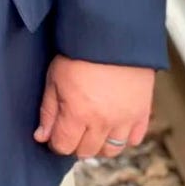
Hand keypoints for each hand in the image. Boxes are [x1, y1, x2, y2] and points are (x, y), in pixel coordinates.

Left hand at [33, 55, 153, 157]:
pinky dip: (124, 136)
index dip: (56, 142)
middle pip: (87, 151)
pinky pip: (134, 139)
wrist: (113, 34)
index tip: (56, 132)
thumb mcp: (54, 78)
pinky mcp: (142, 112)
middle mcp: (102, 122)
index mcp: (77, 114)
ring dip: (100, 144)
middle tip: (74, 128)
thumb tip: (42, 136)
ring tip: (94, 128)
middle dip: (76, 143)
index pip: (64, 146)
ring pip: (112, 150)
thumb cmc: (79, 53)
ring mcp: (125, 119)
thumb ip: (48, 111)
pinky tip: (114, 124)